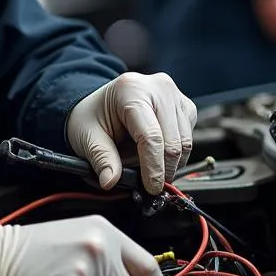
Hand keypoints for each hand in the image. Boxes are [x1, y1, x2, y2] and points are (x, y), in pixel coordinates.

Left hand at [67, 72, 196, 195]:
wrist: (101, 105)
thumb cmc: (93, 118)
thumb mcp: (87, 138)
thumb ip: (102, 159)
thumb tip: (110, 181)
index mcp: (131, 89)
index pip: (151, 136)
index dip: (153, 167)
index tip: (151, 188)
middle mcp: (157, 87)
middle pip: (173, 141)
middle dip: (163, 170)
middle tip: (149, 186)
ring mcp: (174, 95)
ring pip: (185, 143)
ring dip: (169, 164)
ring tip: (146, 165)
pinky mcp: (184, 106)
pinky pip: (188, 139)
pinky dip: (176, 155)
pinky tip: (156, 154)